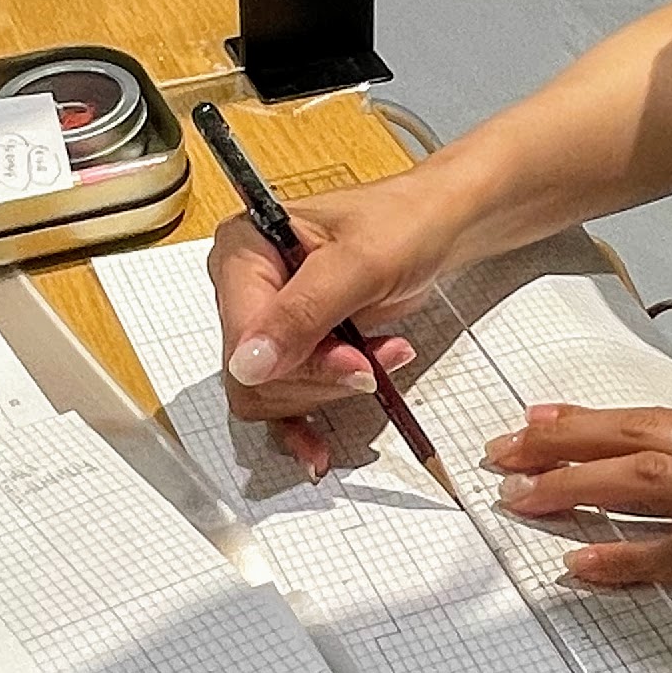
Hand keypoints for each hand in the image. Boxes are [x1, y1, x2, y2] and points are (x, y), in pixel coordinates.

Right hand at [209, 173, 462, 473]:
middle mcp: (240, 288)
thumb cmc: (400, 226)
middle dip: (320, 376)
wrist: (432, 229)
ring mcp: (262, 322)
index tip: (355, 364)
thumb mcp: (358, 263)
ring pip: (270, 395)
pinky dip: (304, 424)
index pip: (243, 336)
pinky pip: (277, 405)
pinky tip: (319, 446)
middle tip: (373, 362)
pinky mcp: (286, 350)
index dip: (297, 362)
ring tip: (381, 357)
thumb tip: (249, 365)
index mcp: (241, 250)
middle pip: (254, 373)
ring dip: (331, 387)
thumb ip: (303, 312)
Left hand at [483, 403, 671, 617]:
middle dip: (560, 446)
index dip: (589, 419)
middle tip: (501, 453)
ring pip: (642, 487)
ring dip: (575, 489)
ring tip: (521, 498)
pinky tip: (580, 563)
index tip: (537, 418)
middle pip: (633, 443)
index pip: (654, 419)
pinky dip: (624, 558)